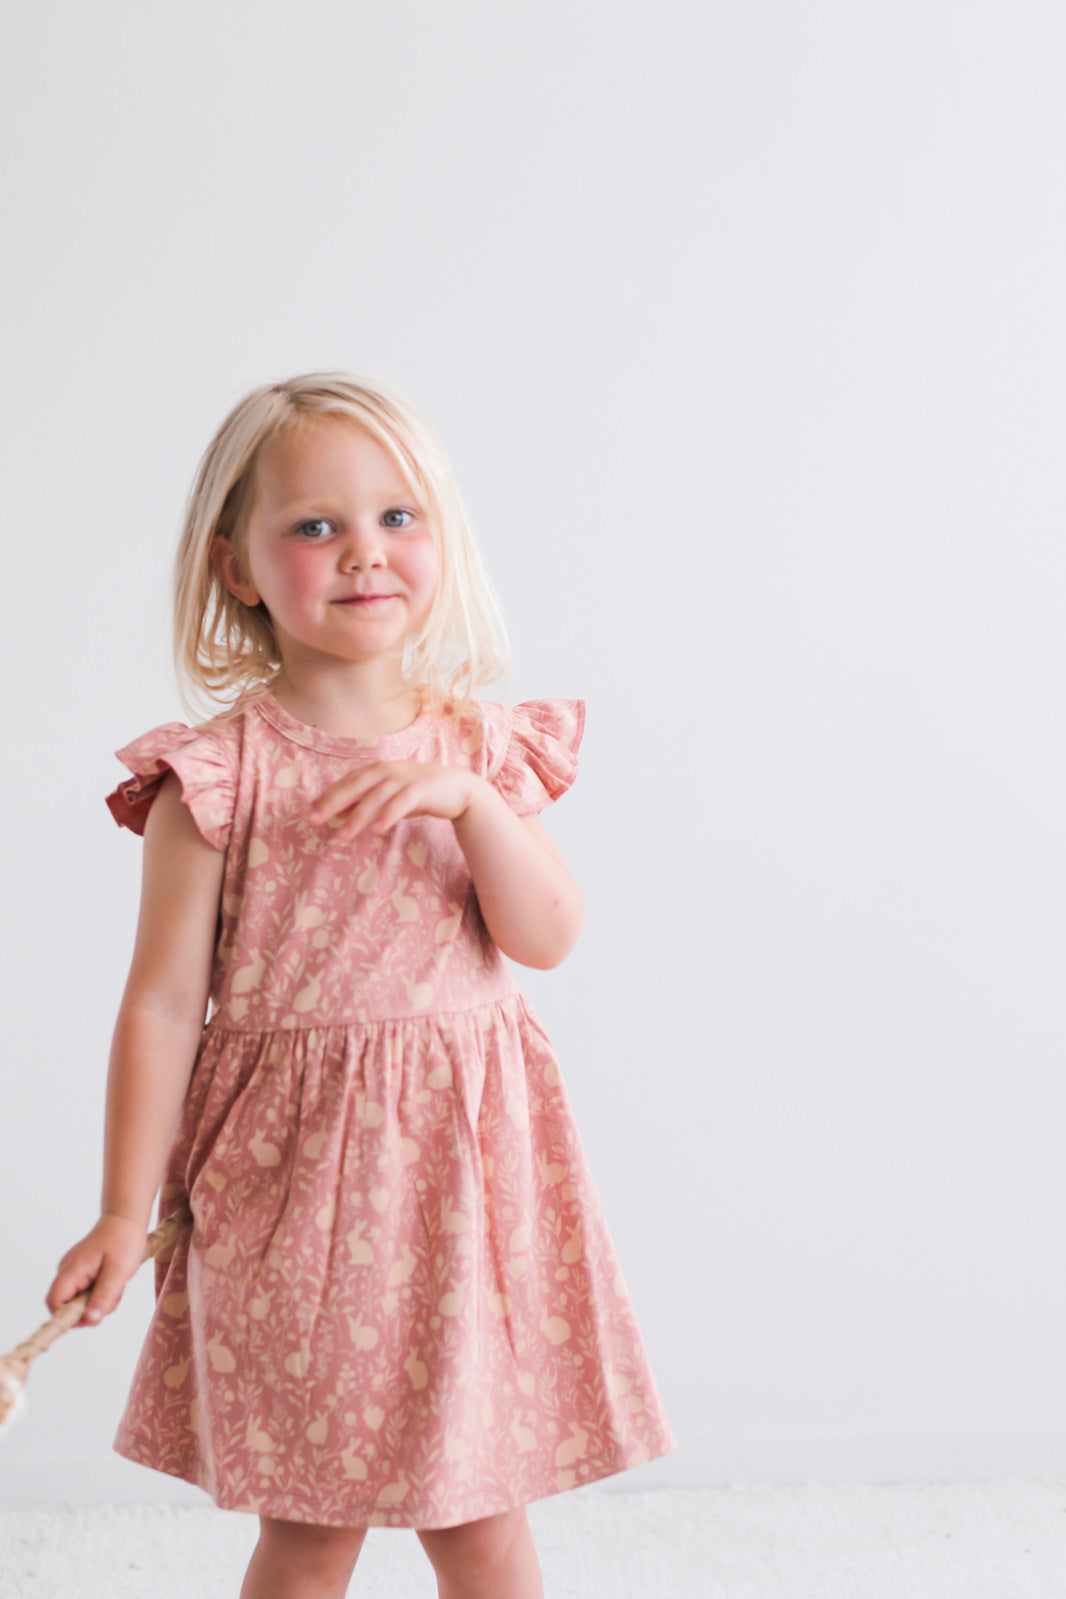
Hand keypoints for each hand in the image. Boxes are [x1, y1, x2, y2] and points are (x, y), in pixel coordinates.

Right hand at [46, 1213, 148, 1326]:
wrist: (126, 1217)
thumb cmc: (123, 1240)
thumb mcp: (118, 1272)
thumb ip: (103, 1297)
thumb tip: (89, 1321)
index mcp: (71, 1270)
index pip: (54, 1302)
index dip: (69, 1316)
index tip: (92, 1316)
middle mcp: (67, 1271)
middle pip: (68, 1305)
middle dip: (90, 1308)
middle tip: (113, 1296)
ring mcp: (74, 1271)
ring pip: (79, 1300)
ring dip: (99, 1300)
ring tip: (117, 1284)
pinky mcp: (83, 1271)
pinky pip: (86, 1291)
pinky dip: (101, 1292)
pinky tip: (114, 1281)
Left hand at [308, 761, 480, 841]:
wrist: (458, 789)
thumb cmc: (419, 793)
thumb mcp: (388, 798)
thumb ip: (364, 803)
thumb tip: (337, 813)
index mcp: (378, 770)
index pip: (347, 782)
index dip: (327, 796)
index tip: (309, 812)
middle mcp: (389, 770)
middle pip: (356, 785)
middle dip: (333, 802)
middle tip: (315, 820)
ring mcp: (406, 778)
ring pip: (376, 796)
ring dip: (358, 816)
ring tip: (343, 835)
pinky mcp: (423, 789)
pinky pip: (402, 802)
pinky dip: (388, 815)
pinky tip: (377, 830)